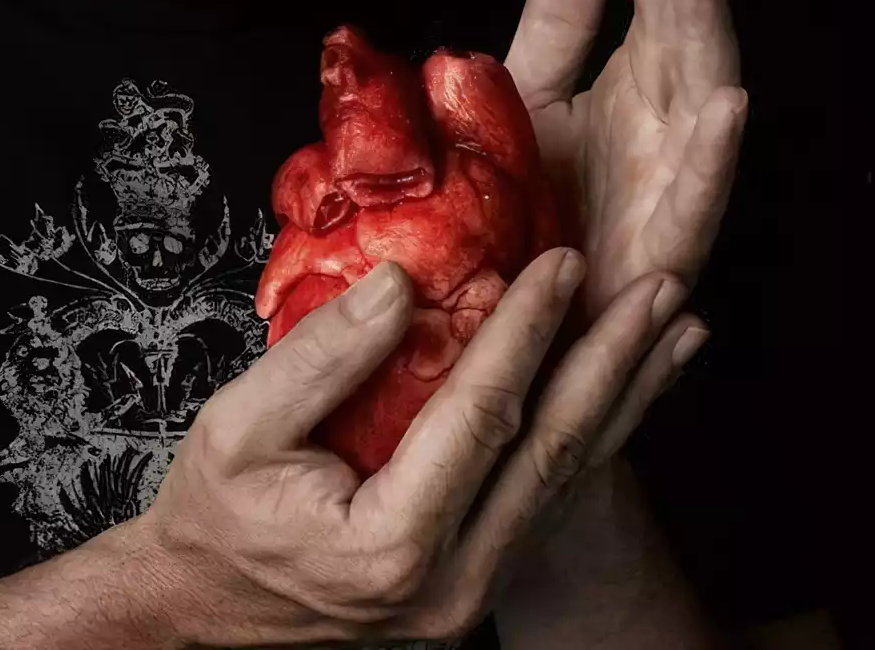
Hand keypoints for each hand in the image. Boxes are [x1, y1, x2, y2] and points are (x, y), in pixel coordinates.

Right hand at [134, 249, 691, 645]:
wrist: (200, 612)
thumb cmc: (212, 516)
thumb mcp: (238, 425)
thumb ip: (321, 356)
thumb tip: (399, 282)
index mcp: (393, 543)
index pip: (481, 416)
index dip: (526, 331)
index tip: (562, 263)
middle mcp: (452, 583)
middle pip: (552, 455)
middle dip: (611, 362)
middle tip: (659, 290)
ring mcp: (472, 595)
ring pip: (566, 485)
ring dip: (624, 400)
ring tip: (674, 332)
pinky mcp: (475, 585)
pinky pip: (546, 502)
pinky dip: (593, 439)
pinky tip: (623, 395)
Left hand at [503, 0, 747, 320]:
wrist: (501, 325)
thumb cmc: (521, 213)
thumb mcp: (528, 95)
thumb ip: (561, 20)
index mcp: (640, 89)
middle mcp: (668, 132)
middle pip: (685, 30)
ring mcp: (672, 190)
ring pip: (703, 98)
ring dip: (705, 30)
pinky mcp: (662, 256)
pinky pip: (697, 202)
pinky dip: (713, 154)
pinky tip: (728, 98)